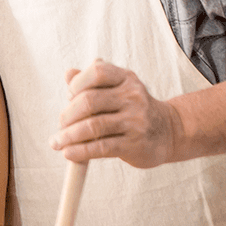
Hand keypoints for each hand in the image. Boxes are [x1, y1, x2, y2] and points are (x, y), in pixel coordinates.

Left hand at [50, 59, 182, 167]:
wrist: (168, 133)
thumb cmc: (133, 110)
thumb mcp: (118, 89)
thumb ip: (93, 82)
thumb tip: (69, 74)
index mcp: (126, 79)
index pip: (97, 72)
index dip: (77, 84)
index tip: (69, 97)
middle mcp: (132, 97)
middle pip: (89, 101)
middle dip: (67, 115)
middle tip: (60, 126)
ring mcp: (135, 121)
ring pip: (93, 126)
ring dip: (68, 136)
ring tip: (57, 143)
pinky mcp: (134, 144)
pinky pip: (101, 147)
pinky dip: (80, 151)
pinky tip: (69, 153)